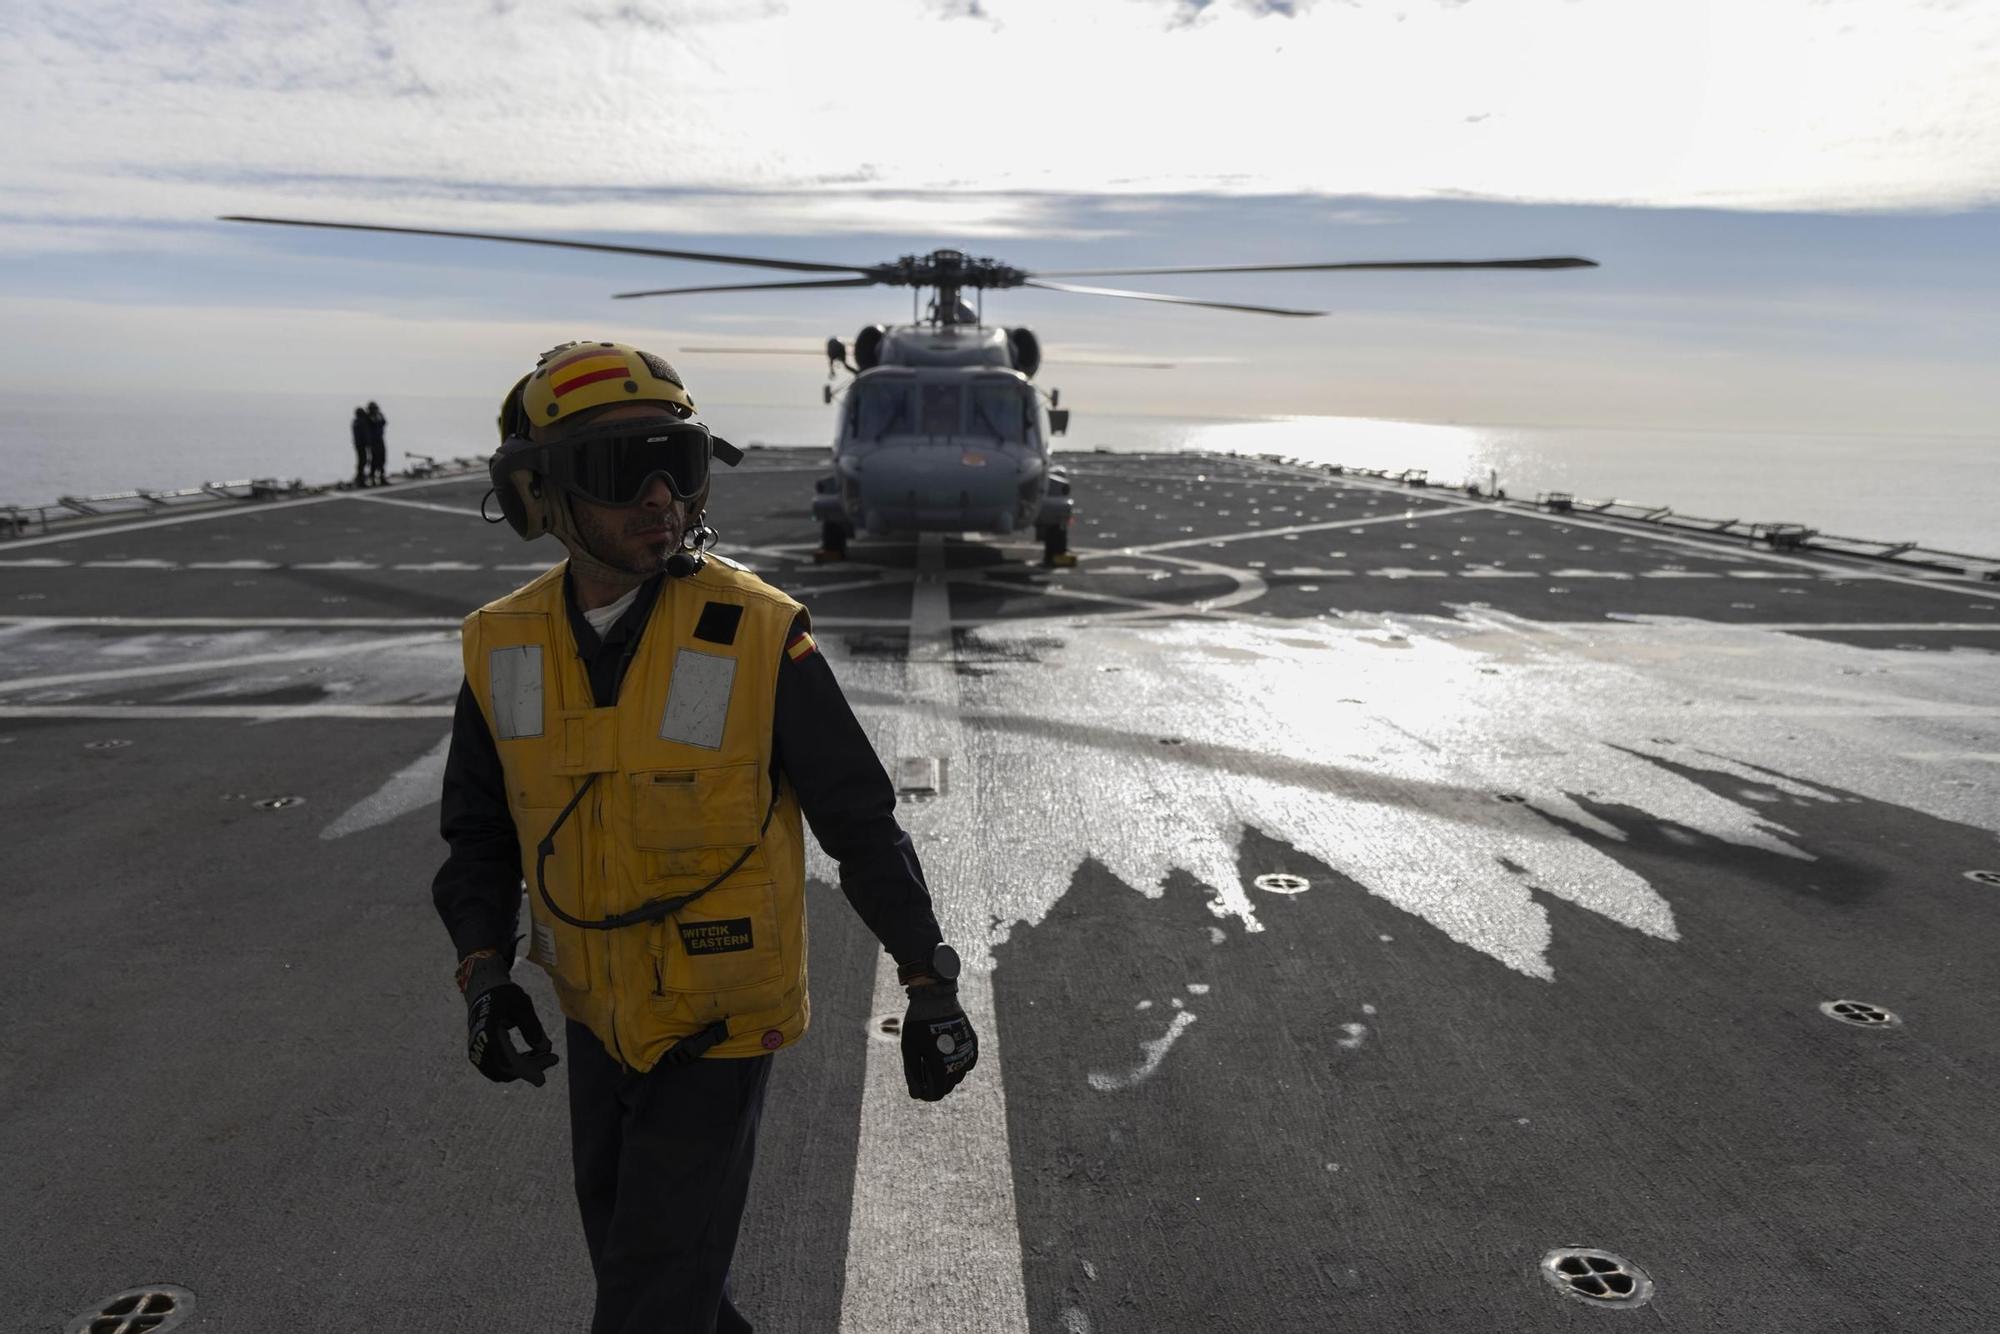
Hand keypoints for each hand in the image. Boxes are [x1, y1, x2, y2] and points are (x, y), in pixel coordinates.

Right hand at [461, 953, 558, 1086]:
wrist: (482, 992)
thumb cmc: (504, 995)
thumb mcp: (522, 1004)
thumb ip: (533, 1026)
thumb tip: (545, 1048)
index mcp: (488, 1031)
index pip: (507, 1060)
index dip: (525, 1072)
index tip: (542, 1080)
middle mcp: (478, 1046)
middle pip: (507, 1069)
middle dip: (531, 1068)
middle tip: (554, 1058)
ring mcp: (477, 1053)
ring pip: (503, 1072)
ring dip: (525, 1068)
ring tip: (546, 1055)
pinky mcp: (480, 1055)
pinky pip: (499, 1068)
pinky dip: (516, 1065)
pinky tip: (533, 1055)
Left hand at [901, 981, 976, 1101]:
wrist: (936, 999)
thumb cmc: (918, 1025)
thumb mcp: (909, 1050)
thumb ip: (913, 1074)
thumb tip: (917, 1095)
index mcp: (940, 1065)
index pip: (936, 1094)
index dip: (926, 1094)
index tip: (919, 1088)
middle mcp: (957, 1062)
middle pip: (948, 1087)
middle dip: (935, 1085)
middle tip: (923, 1071)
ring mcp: (967, 1052)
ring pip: (958, 1076)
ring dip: (947, 1074)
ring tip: (933, 1059)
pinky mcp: (973, 1044)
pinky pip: (968, 1063)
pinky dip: (958, 1063)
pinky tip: (948, 1054)